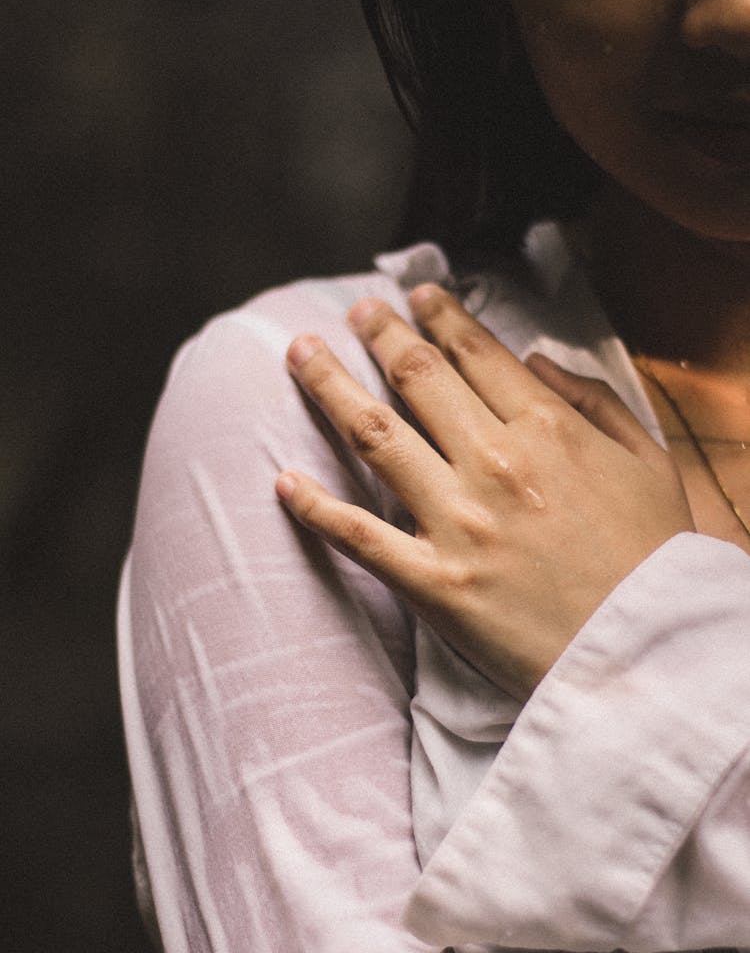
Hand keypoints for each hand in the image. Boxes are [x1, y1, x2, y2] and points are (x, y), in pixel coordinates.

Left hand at [275, 285, 693, 698]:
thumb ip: (595, 402)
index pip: (478, 355)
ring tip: (301, 354)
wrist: (645, 656)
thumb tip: (535, 362)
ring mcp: (456, 521)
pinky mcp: (431, 581)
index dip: (442, 317)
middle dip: (380, 333)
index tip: (418, 297)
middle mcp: (493, 463)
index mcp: (548, 430)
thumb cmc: (654, 562)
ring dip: (329, 386)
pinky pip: (357, 535)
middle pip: (417, 378)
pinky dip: (314, 505)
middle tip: (356, 311)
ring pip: (374, 435)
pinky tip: (283, 481)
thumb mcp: (651, 464)